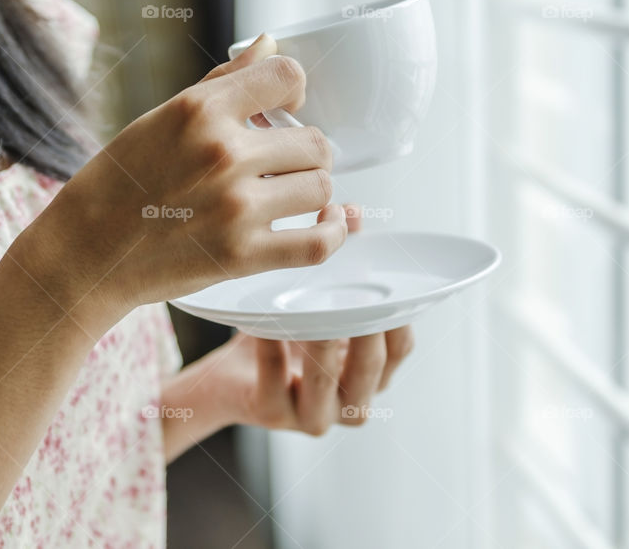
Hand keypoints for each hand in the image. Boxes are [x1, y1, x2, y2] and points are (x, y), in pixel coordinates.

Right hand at [17, 35, 346, 326]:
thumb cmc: (118, 184)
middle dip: (305, 151)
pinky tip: (332, 222)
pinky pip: (319, 242)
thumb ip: (224, 82)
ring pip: (321, 187)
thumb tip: (269, 44)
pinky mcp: (243, 256)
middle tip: (284, 163)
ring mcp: (236, 208)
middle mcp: (223, 154)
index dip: (295, 90)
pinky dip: (336, 232)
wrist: (86, 253)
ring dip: (314, 191)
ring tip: (294, 194)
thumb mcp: (161, 118)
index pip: (286, 76)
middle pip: (315, 142)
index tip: (289, 106)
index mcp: (199, 111)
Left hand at [160, 206, 414, 458]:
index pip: (400, 349)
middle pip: (372, 368)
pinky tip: (265, 326)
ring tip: (308, 308)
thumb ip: (340, 259)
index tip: (387, 282)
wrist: (228, 378)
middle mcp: (349, 401)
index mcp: (370, 373)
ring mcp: (312, 415)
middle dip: (364, 329)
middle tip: (352, 293)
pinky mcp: (271, 414)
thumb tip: (351, 212)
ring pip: (327, 383)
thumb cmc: (283, 335)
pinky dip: (271, 352)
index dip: (399, 318)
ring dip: (319, 343)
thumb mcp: (316, 299)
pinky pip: (274, 382)